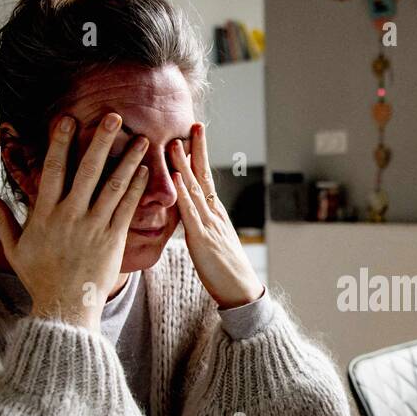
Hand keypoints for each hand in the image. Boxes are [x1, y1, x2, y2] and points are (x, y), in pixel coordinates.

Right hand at [0, 113, 149, 331]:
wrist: (66, 307)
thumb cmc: (40, 278)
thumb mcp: (14, 249)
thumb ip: (3, 220)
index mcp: (46, 214)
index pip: (53, 169)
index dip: (61, 142)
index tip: (68, 119)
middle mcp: (71, 216)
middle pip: (88, 170)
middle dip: (101, 140)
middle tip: (114, 116)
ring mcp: (95, 227)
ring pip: (114, 186)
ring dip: (128, 160)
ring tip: (141, 139)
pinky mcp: (114, 240)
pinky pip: (127, 209)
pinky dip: (137, 188)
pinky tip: (146, 170)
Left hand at [168, 123, 264, 308]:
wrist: (241, 291)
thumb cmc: (225, 271)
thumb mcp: (212, 242)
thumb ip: (201, 225)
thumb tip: (190, 214)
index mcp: (215, 214)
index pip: (206, 178)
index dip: (199, 155)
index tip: (194, 134)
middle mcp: (214, 214)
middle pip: (204, 175)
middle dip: (198, 149)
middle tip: (194, 124)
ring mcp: (209, 225)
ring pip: (195, 190)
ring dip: (184, 165)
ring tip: (175, 143)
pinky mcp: (202, 240)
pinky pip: (191, 214)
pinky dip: (184, 194)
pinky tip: (176, 179)